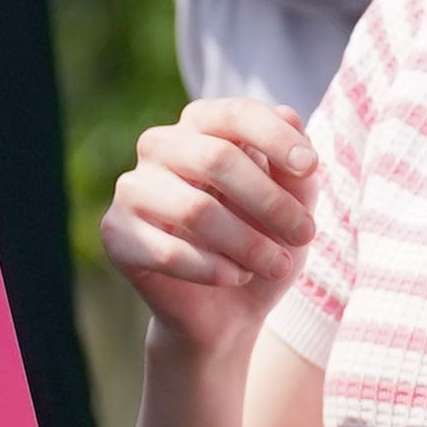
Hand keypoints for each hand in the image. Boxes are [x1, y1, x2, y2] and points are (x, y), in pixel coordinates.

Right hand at [102, 97, 317, 358]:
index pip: (234, 114)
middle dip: (270, 201)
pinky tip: (236, 277)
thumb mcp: (295, 207)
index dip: (274, 136)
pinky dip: (214, 269)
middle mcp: (160, 146)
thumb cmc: (262, 244)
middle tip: (305, 233)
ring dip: (248, 244)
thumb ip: (295, 169)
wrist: (228, 311)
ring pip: (195, 209)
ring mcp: (132, 188)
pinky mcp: (116, 233)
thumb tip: (289, 116)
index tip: (310, 168)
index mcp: (201, 126)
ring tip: (277, 265)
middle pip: (216, 158)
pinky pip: (168, 251)